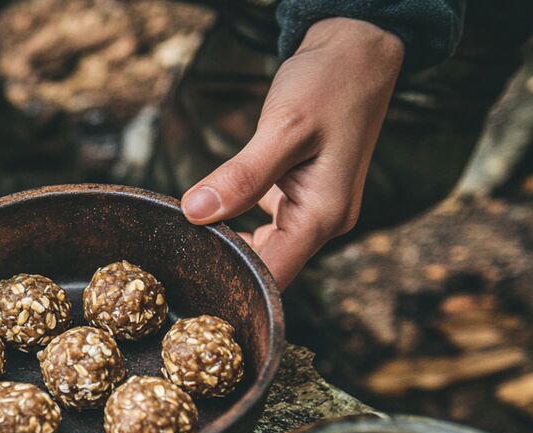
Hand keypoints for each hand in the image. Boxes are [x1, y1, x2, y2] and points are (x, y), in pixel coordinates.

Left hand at [180, 18, 403, 288]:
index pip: (273, 275)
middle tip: (175, 252)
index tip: (188, 272)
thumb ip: (241, 176)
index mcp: (323, 216)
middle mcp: (323, 221)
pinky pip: (265, 222)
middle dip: (224, 263)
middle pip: (268, 266)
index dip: (231, 279)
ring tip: (183, 235)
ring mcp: (314, 210)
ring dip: (228, 240)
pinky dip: (236, 218)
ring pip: (264, 245)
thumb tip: (195, 213)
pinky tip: (208, 208)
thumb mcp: (282, 128)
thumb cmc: (328, 84)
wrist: (356, 52)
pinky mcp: (301, 194)